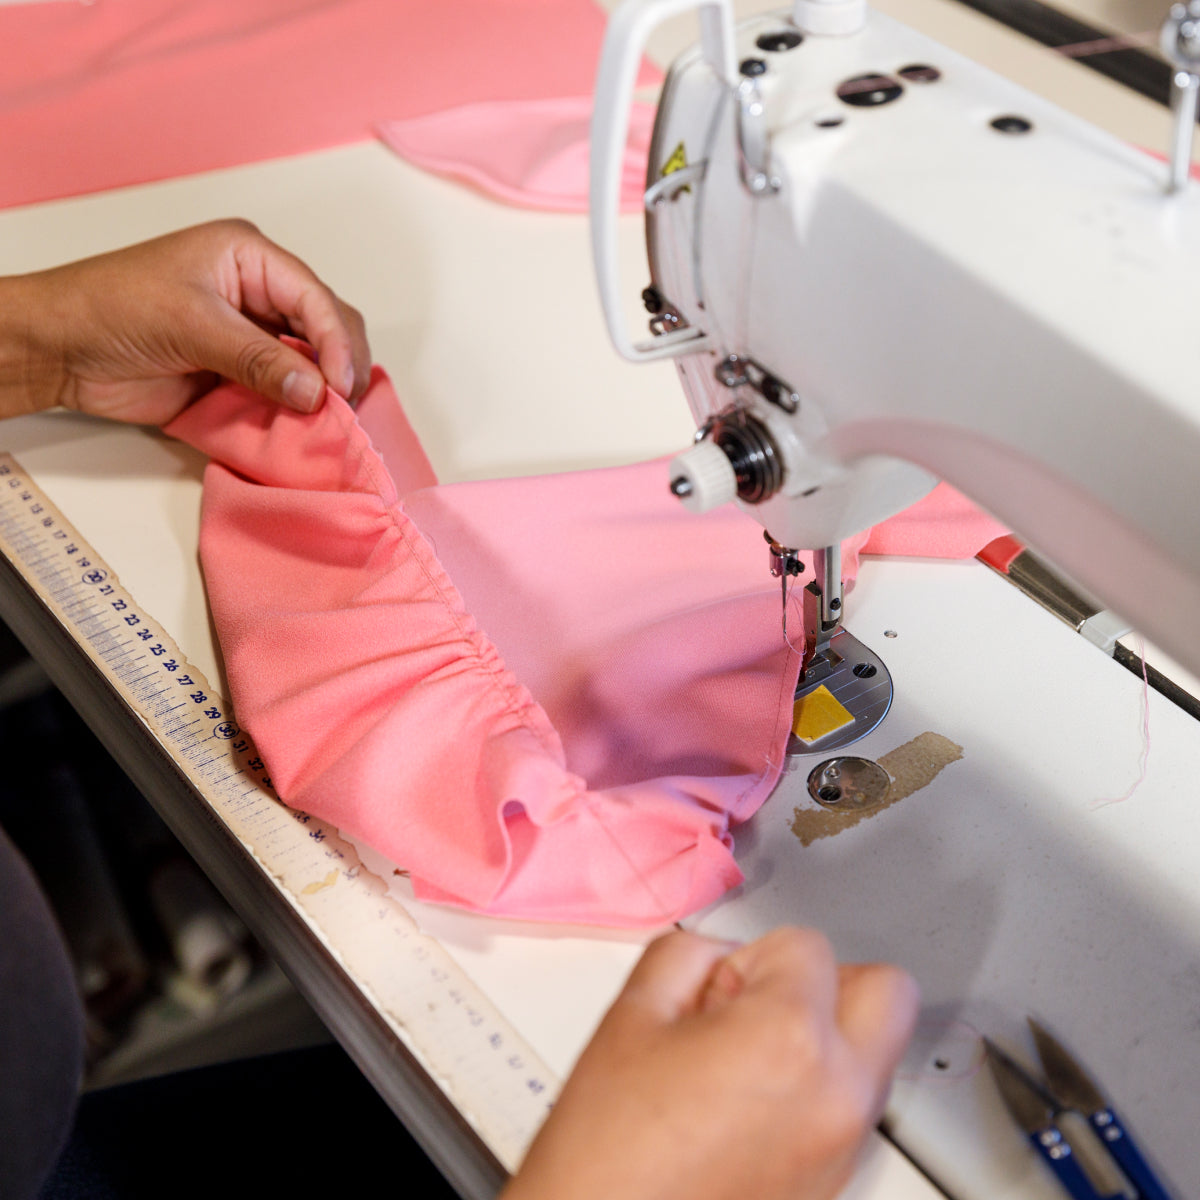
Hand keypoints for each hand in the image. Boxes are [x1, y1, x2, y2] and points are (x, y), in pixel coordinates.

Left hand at [0, 219, 369, 425]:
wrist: (59, 349)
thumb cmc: (111, 308)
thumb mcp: (190, 324)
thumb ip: (257, 359)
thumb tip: (315, 391)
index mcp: (251, 258)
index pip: (315, 299)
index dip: (335, 343)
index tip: (339, 387)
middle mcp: (260, 294)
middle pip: (327, 328)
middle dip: (339, 366)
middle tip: (341, 407)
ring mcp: (252, 336)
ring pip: (313, 364)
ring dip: (323, 392)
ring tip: (329, 421)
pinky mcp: (240, 374)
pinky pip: (285, 393)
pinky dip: (298, 412)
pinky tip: (305, 427)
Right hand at [502, 927, 918, 1199]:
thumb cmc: (610, 1151)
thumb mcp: (631, 1015)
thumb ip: (688, 955)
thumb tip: (721, 955)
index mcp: (788, 1039)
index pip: (808, 945)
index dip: (751, 957)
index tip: (718, 987)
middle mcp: (835, 1095)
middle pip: (886, 992)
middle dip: (825, 981)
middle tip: (764, 999)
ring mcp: (842, 1146)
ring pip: (875, 1050)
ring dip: (825, 1034)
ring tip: (748, 1055)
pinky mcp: (836, 1182)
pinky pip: (853, 1105)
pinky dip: (818, 1085)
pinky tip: (750, 1098)